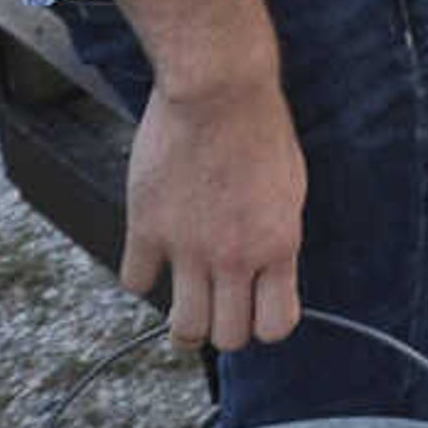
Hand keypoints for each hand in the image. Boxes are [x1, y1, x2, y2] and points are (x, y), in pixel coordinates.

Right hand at [119, 73, 307, 352]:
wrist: (217, 90)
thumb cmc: (260, 128)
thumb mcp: (291, 188)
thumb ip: (277, 236)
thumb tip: (267, 268)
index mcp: (277, 246)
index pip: (276, 326)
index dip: (266, 324)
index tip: (258, 310)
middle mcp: (234, 257)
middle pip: (228, 337)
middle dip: (225, 329)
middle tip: (218, 309)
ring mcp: (188, 248)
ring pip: (184, 328)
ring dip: (184, 325)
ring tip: (184, 310)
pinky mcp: (147, 228)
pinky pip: (137, 282)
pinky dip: (142, 277)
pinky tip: (151, 259)